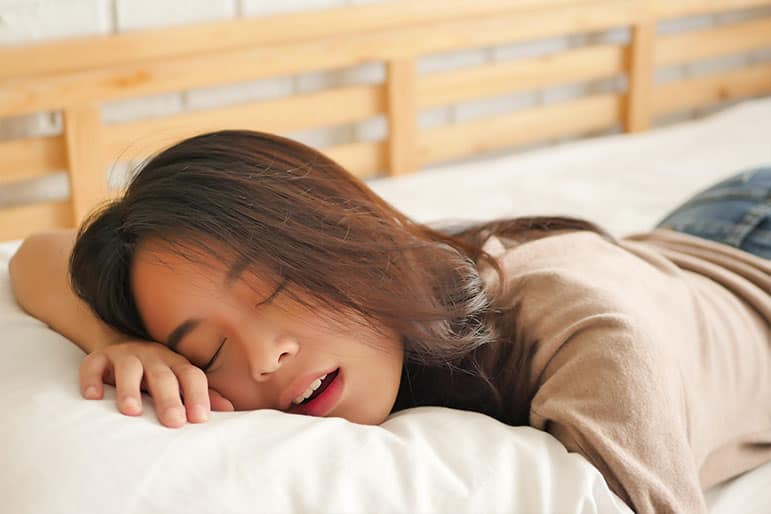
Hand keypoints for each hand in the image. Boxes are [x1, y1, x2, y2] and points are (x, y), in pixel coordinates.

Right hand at [79, 340, 234, 427]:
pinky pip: (93, 364)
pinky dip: (91, 379)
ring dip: (130, 388)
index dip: (198, 395)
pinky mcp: (100, 357)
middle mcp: (154, 356)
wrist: (122, 344)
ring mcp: (126, 355)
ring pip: (129, 368)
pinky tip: (92, 397)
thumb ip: (201, 395)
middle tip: (174, 422)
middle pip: (163, 375)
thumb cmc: (157, 372)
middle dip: (169, 398)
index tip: (200, 419)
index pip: (192, 376)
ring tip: (130, 411)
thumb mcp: (179, 380)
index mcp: (176, 364)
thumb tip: (230, 410)